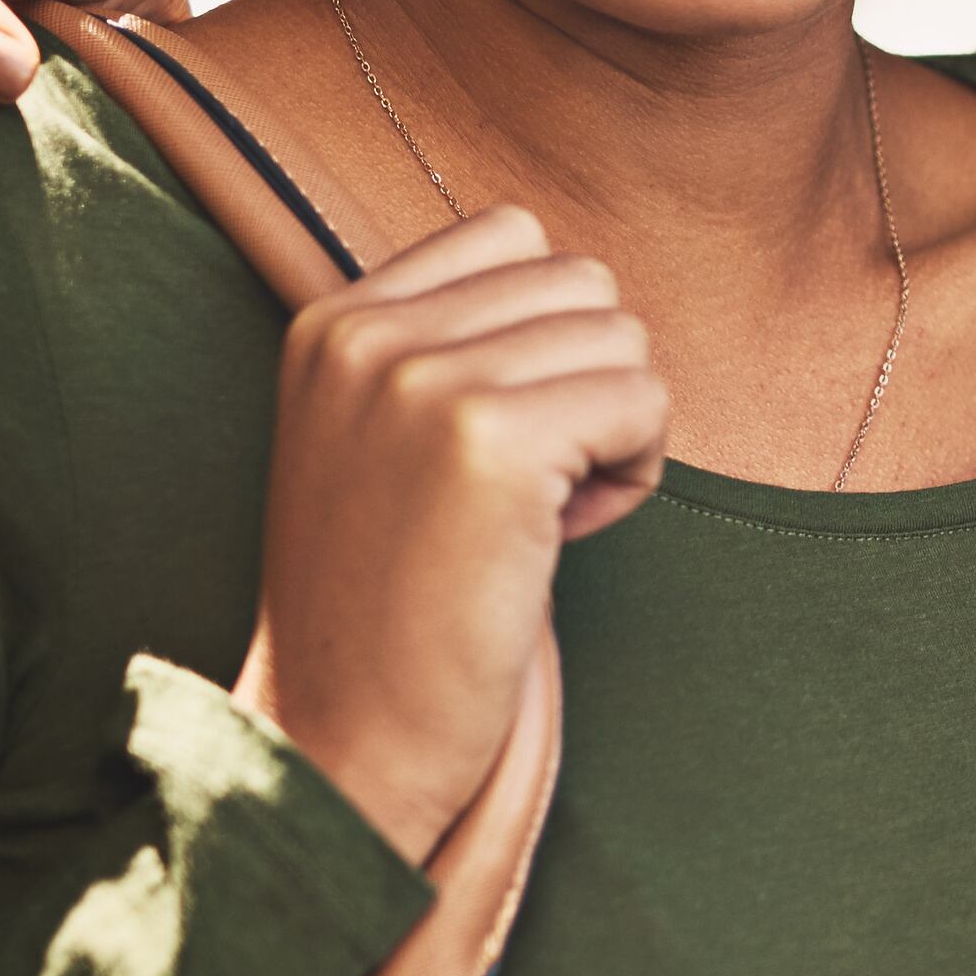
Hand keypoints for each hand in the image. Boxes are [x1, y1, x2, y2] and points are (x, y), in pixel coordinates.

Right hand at [249, 205, 665, 866]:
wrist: (341, 740)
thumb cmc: (389, 599)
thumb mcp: (377, 437)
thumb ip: (448, 343)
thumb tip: (588, 290)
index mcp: (332, 321)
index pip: (511, 235)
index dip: (541, 337)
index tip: (494, 440)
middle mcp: (365, 334)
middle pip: (581, 282)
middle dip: (587, 382)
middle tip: (524, 491)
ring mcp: (422, 382)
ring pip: (623, 338)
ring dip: (613, 433)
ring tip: (533, 521)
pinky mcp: (489, 442)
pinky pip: (643, 403)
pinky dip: (633, 476)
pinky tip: (558, 542)